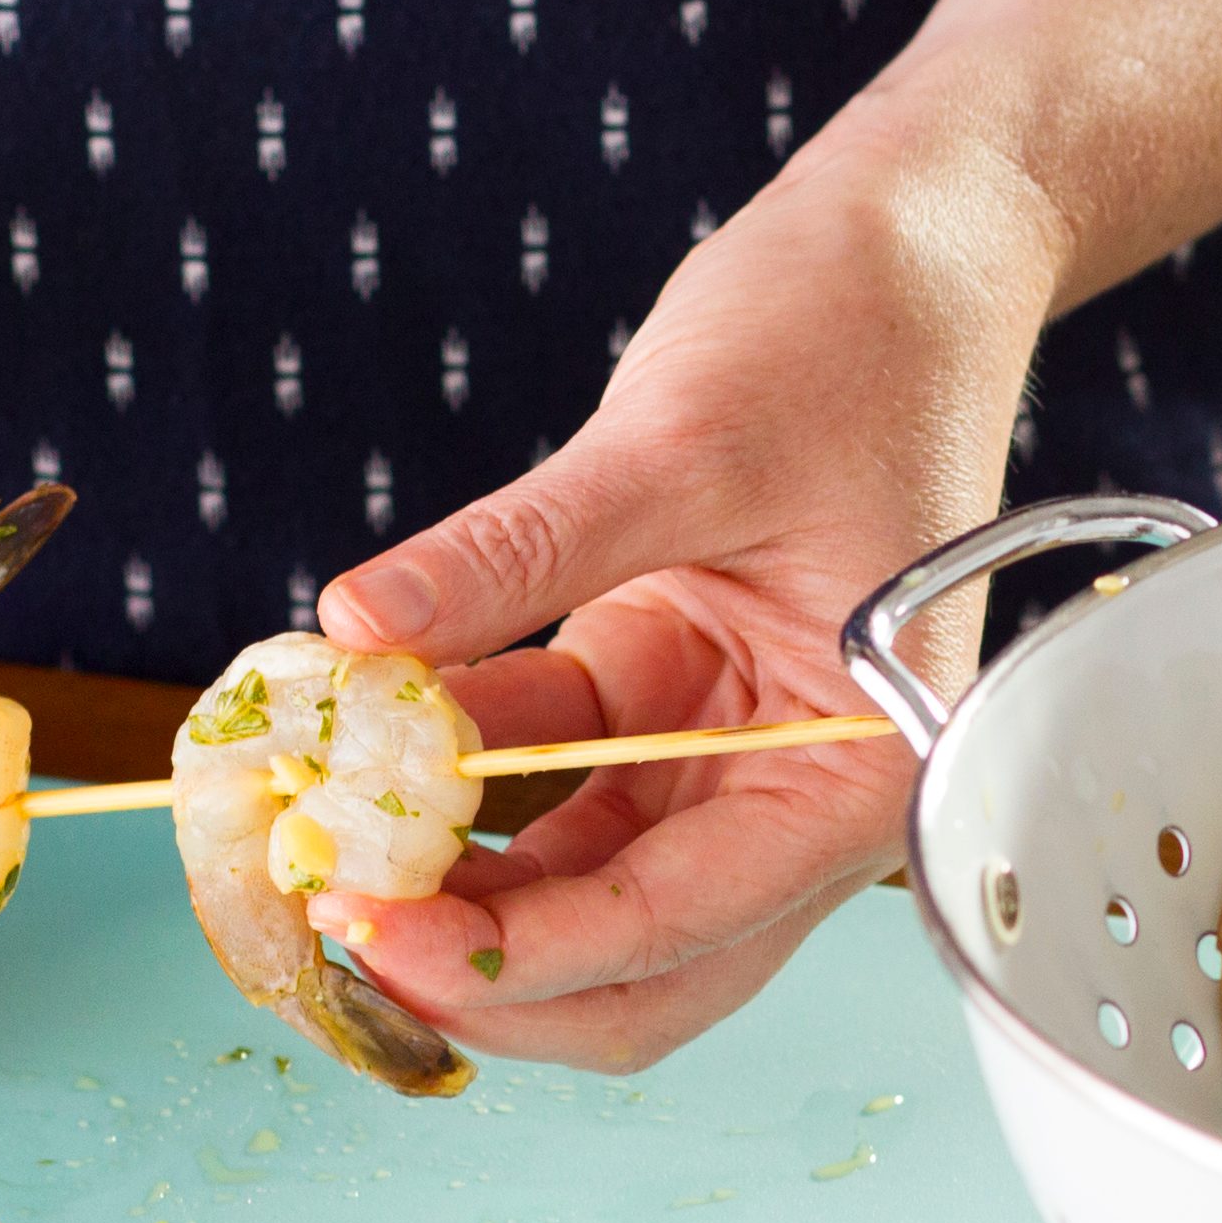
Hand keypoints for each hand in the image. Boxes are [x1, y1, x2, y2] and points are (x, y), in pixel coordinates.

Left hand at [314, 114, 1066, 1067]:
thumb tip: (358, 627)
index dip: (509, 953)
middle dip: (479, 965)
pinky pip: (542, 781)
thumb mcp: (679, 442)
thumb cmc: (850, 339)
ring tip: (315, 829)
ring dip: (451, 878)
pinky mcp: (661, 701)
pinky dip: (451, 774)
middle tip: (330, 917)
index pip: (670, 924)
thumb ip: (520, 550)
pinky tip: (353, 739)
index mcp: (854, 776)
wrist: (906, 256)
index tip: (367, 933)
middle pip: (628, 966)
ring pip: (573, 891)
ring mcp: (724, 757)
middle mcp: (798, 798)